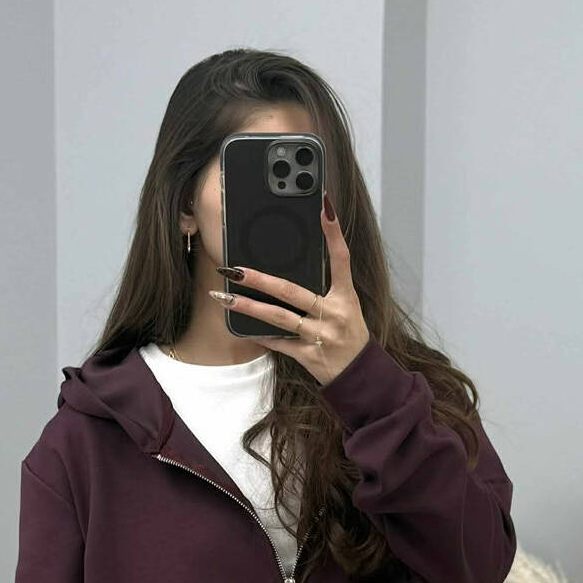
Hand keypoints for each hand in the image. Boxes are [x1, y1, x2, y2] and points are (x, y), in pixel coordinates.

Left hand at [210, 190, 370, 386]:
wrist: (360, 375)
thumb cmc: (350, 335)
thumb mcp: (348, 306)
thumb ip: (328, 287)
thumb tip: (294, 267)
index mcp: (346, 297)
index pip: (341, 259)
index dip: (334, 233)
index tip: (324, 207)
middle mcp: (333, 314)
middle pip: (292, 292)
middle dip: (260, 280)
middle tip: (234, 269)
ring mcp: (319, 336)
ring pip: (278, 318)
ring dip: (247, 307)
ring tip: (222, 297)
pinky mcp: (308, 355)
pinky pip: (278, 343)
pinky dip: (259, 335)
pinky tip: (239, 326)